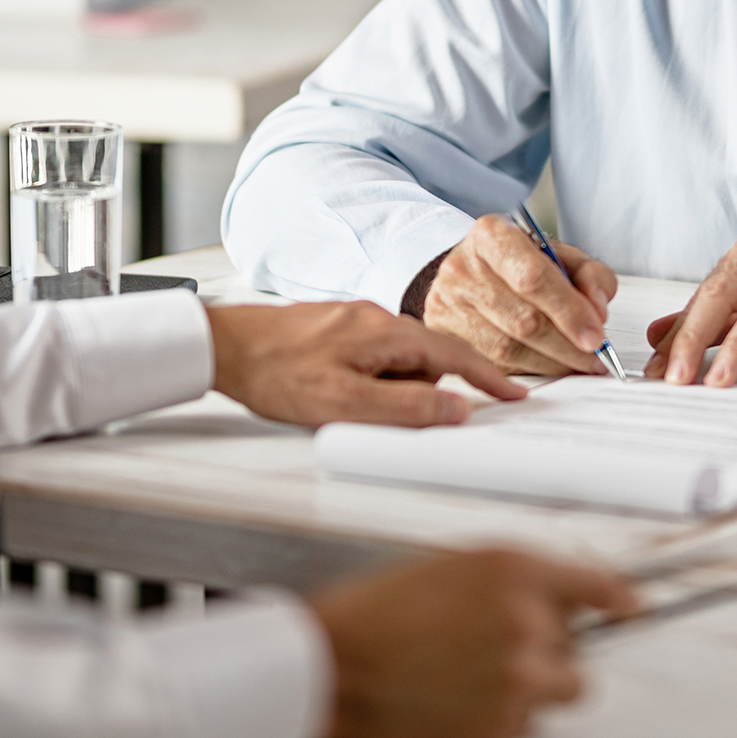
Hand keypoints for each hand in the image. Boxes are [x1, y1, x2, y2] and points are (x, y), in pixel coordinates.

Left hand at [207, 301, 525, 426]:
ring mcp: (356, 323)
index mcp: (387, 333)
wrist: (220, 345)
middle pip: (425, 364)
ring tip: (335, 406)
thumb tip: (457, 412)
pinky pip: (372, 361)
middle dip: (414, 398)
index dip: (489, 379)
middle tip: (370, 418)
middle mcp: (377, 319)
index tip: (516, 396)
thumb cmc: (275, 373)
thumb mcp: (343, 403)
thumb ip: (405, 410)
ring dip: (383, 394)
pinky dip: (368, 385)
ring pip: (396, 365)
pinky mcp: (337, 332)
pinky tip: (332, 396)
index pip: (455, 356)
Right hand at [312, 548, 635, 737]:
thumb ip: (509, 583)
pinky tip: (450, 708)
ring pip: (555, 696)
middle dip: (547, 659)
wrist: (327, 671)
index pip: (596, 584)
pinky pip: (522, 729)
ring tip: (465, 685)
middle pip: (577, 654)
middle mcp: (526, 621)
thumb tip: (553, 601)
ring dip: (527, 694)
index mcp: (513, 569)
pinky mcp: (501, 730)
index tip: (632, 609)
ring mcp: (517, 680)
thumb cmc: (372, 618)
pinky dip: (496, 724)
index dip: (619, 600)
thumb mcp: (448, 570)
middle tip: (494, 659)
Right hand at [423, 214, 619, 375]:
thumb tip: (597, 310)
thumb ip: (589, 275)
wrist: (469, 271)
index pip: (532, 277)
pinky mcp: (442, 338)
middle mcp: (462, 269)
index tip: (596, 336)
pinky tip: (549, 366)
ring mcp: (447, 306)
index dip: (568, 311)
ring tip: (578, 364)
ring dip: (551, 363)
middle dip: (566, 345)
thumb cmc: (517, 263)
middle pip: (522, 320)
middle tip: (595, 357)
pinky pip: (491, 366)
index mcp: (491, 236)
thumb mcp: (559, 254)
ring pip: (506, 349)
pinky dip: (528, 371)